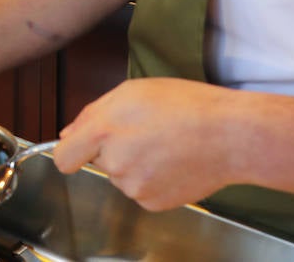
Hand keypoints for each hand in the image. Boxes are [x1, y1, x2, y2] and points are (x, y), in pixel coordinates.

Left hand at [53, 77, 242, 210]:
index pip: (63, 158)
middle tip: (146, 131)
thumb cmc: (186, 105)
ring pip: (121, 177)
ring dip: (135, 164)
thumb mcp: (132, 91)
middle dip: (114, 148)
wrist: (230, 136)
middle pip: (99, 162)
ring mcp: (134, 187)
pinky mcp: (153, 203)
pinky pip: (141, 191)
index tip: (80, 149)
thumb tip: (67, 135)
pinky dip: (153, 180)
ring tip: (166, 144)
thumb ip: (91, 113)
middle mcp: (115, 162)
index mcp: (104, 130)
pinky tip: (173, 162)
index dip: (71, 152)